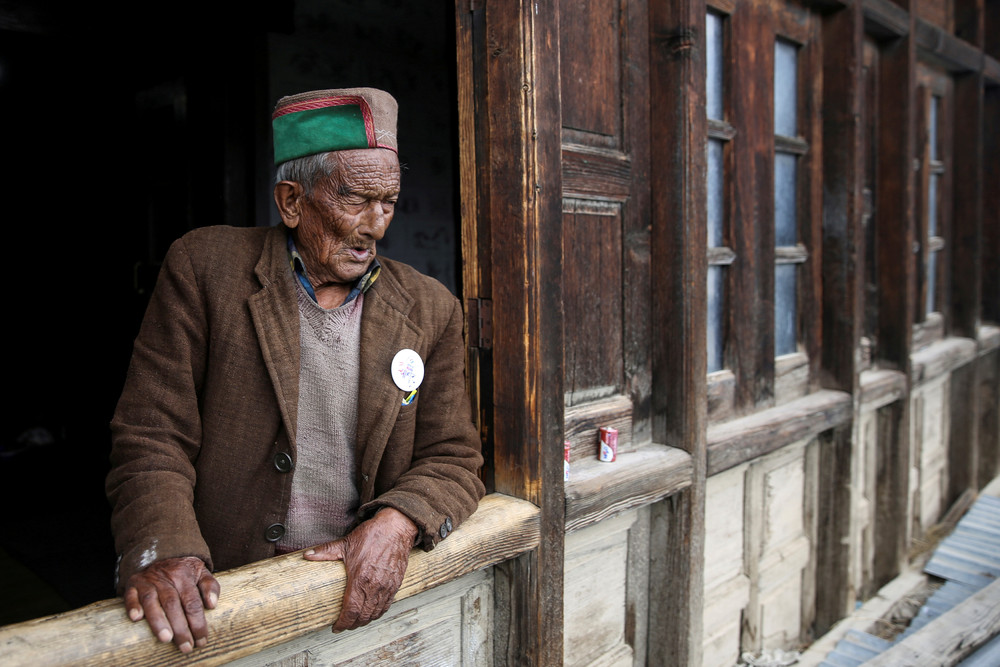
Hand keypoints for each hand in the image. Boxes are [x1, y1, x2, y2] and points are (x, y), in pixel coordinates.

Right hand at [124, 556, 219, 652]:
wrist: (161, 554)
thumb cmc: (184, 571)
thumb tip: (212, 604)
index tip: (201, 640)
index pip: (192, 602)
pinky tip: (137, 619)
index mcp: (184, 575)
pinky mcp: (133, 585)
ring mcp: (147, 581)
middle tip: (186, 646)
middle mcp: (165, 578)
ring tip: (166, 639)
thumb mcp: (201, 573)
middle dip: (180, 627)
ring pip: (151, 601)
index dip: (197, 622)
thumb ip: (210, 586)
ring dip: (158, 620)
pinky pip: (130, 595)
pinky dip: (133, 606)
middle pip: (173, 604)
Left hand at [304, 507, 417, 630]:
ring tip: (356, 622)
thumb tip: (307, 555)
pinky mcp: (396, 584)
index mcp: (360, 578)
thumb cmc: (372, 535)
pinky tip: (372, 613)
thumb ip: (326, 551)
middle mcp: (375, 586)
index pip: (351, 610)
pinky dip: (378, 613)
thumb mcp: (346, 543)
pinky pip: (387, 605)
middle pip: (363, 616)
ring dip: (365, 621)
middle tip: (344, 626)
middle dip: (352, 624)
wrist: (396, 528)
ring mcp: (387, 586)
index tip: (336, 627)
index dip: (343, 623)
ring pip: (375, 613)